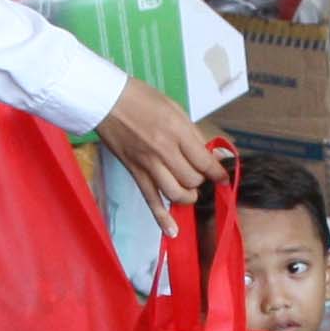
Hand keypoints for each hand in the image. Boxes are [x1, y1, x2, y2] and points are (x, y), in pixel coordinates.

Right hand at [94, 77, 220, 212]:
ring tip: (190, 192)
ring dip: (188, 197)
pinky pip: (150, 200)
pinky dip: (162, 218)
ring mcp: (148, 164)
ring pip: (176, 194)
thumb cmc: (142, 99)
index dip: (218, 173)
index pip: (204, 162)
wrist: (107, 101)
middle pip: (192, 180)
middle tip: (199, 175)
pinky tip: (172, 231)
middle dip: (201, 181)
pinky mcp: (135, 173)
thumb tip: (214, 155)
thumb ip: (194, 135)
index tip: (223, 177)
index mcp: (177, 131)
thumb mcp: (175, 109)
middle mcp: (164, 151)